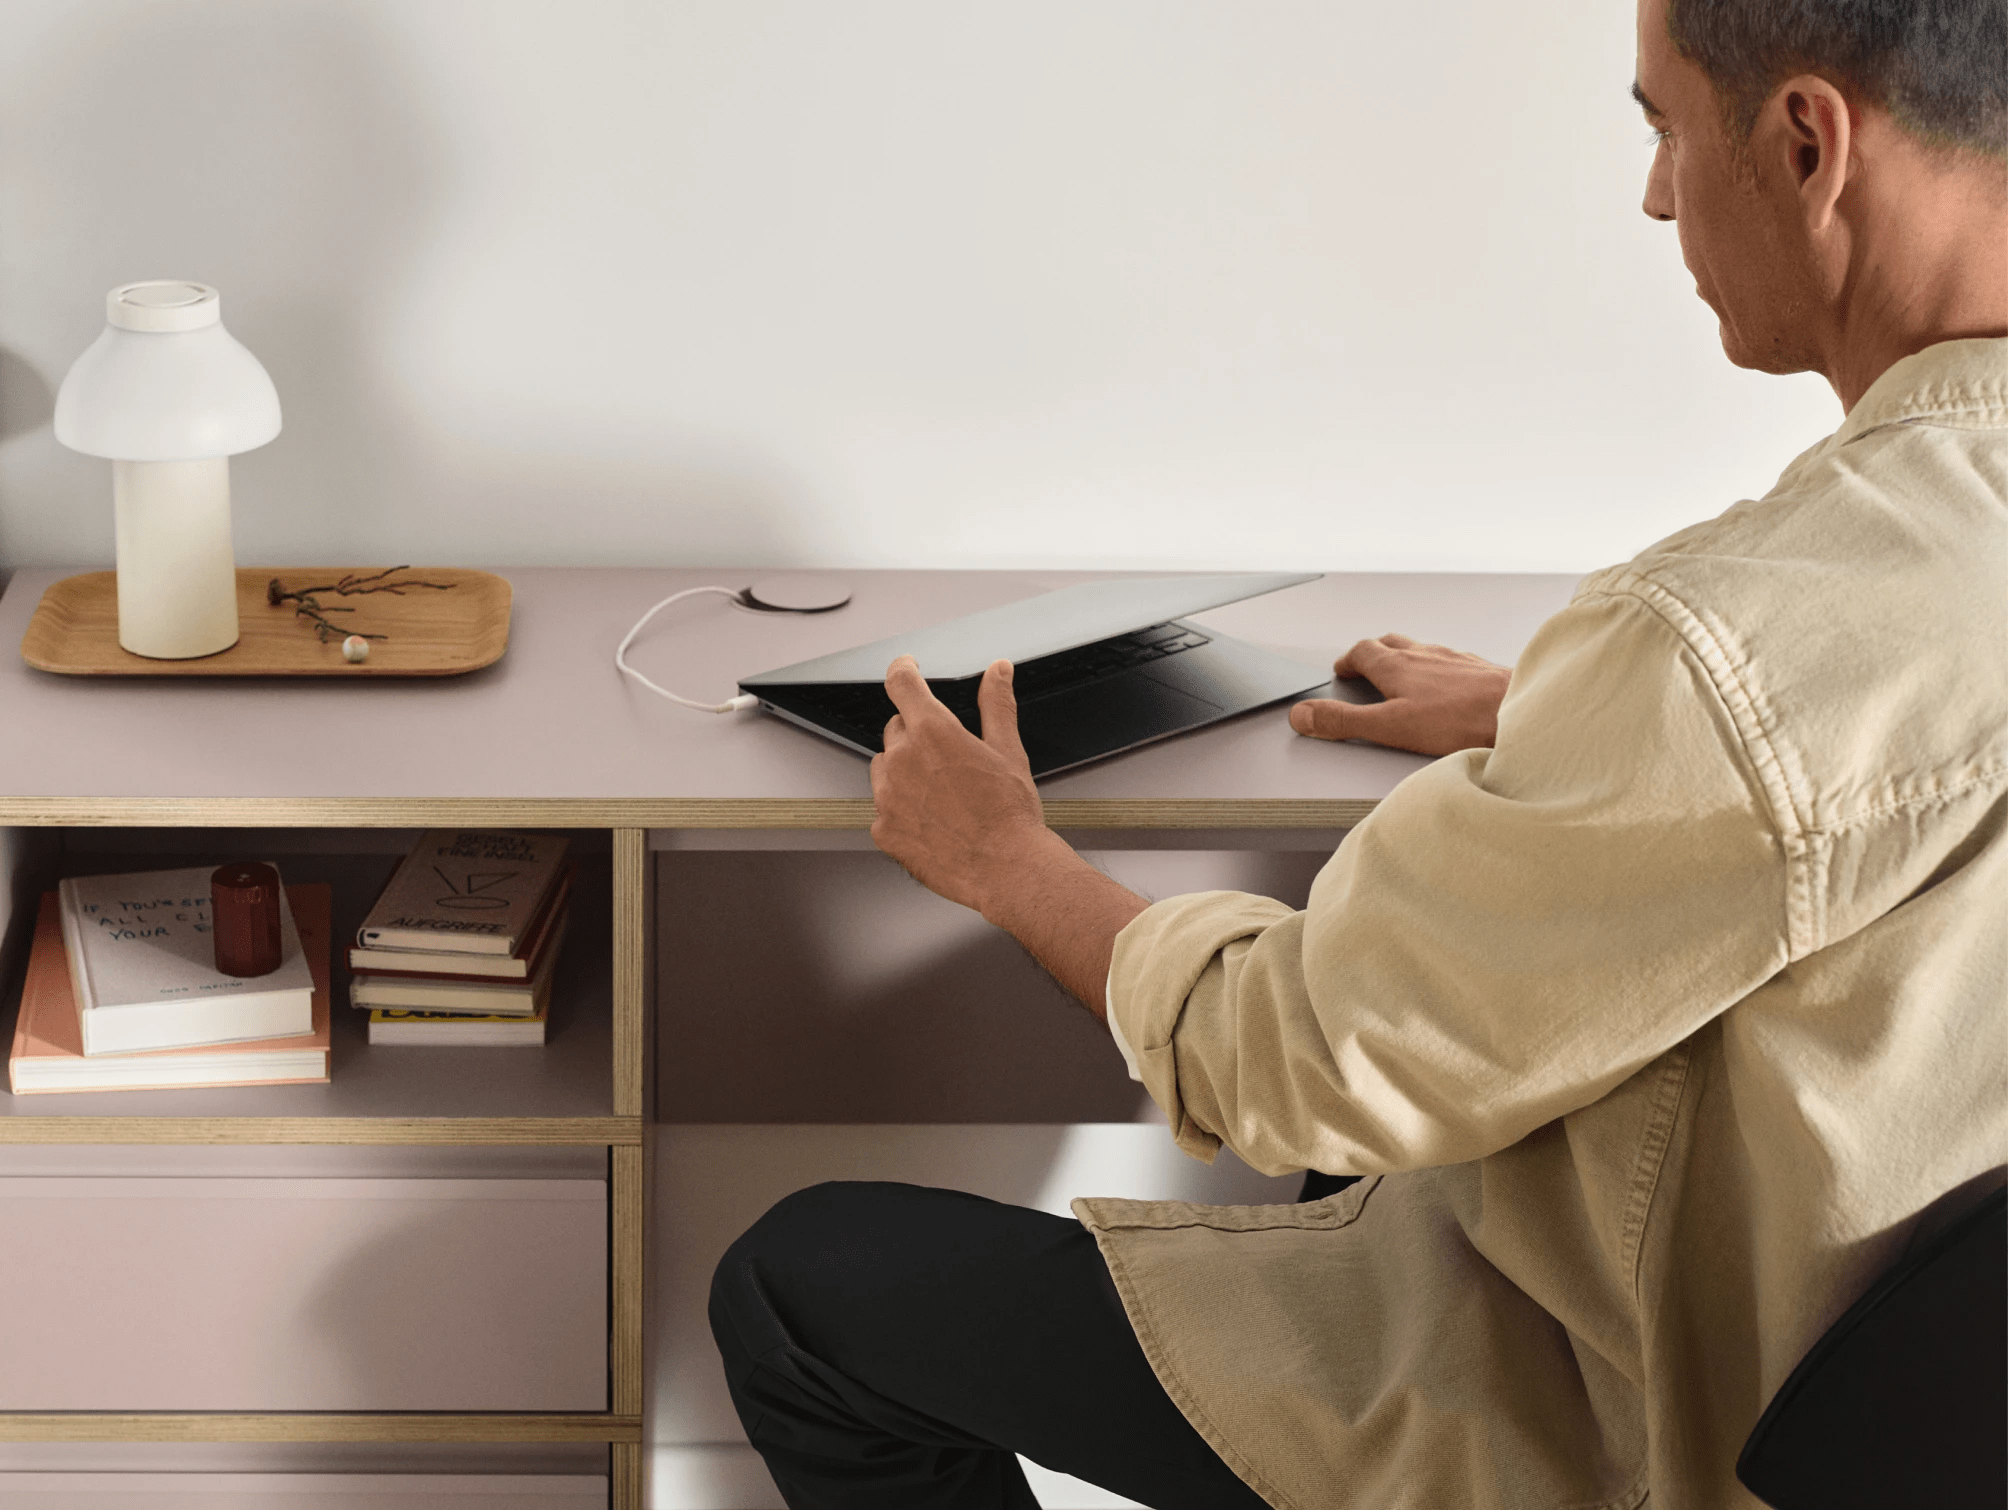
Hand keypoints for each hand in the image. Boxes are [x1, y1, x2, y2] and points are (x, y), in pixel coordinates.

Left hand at [869, 655, 1053, 917]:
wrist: (1006, 869)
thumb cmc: (1010, 815)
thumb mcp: (1008, 750)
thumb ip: (996, 704)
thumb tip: (998, 671)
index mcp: (933, 732)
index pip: (902, 683)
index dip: (903, 669)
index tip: (905, 667)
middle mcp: (902, 759)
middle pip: (897, 728)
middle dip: (918, 735)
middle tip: (950, 760)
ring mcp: (887, 796)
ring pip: (885, 767)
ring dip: (904, 771)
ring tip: (943, 795)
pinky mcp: (883, 829)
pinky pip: (883, 807)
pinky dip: (901, 809)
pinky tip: (933, 821)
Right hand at [1289, 634, 1510, 755]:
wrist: (1520, 711)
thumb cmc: (1461, 719)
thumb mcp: (1390, 727)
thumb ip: (1344, 721)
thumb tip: (1303, 715)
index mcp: (1397, 665)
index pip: (1362, 651)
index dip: (1348, 661)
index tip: (1341, 671)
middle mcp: (1425, 655)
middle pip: (1390, 643)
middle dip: (1373, 653)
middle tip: (1364, 665)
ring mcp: (1454, 660)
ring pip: (1421, 650)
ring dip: (1406, 658)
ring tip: (1401, 673)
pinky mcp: (1480, 670)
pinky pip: (1450, 662)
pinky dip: (1438, 669)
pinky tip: (1446, 686)